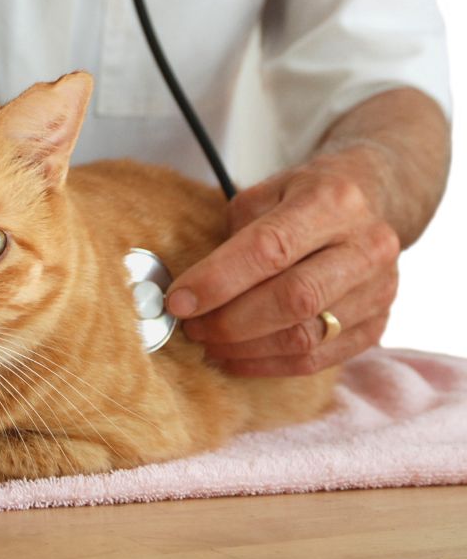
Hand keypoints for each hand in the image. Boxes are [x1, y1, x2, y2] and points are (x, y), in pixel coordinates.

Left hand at [165, 154, 400, 375]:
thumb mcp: (266, 193)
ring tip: (209, 343)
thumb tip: (191, 291)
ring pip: (305, 335)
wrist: (372, 199)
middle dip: (230, 321)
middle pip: (293, 299)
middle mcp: (367, 246)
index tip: (179, 301)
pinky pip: (318, 359)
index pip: (270, 249)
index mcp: (333, 201)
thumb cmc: (303, 197)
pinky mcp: (378, 324)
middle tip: (191, 327)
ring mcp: (380, 289)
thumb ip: (234, 236)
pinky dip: (268, 364)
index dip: (218, 280)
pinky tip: (236, 359)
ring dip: (245, 348)